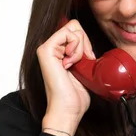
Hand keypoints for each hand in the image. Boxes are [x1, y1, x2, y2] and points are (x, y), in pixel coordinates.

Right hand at [36, 19, 95, 135]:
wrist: (68, 110)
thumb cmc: (75, 95)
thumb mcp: (84, 67)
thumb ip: (83, 53)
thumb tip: (89, 44)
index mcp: (59, 51)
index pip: (76, 30)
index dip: (86, 41)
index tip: (87, 59)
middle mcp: (51, 47)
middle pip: (75, 25)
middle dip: (85, 42)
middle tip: (83, 61)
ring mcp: (47, 48)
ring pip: (73, 28)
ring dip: (81, 47)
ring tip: (75, 64)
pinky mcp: (45, 50)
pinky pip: (67, 34)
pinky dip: (76, 48)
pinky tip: (71, 63)